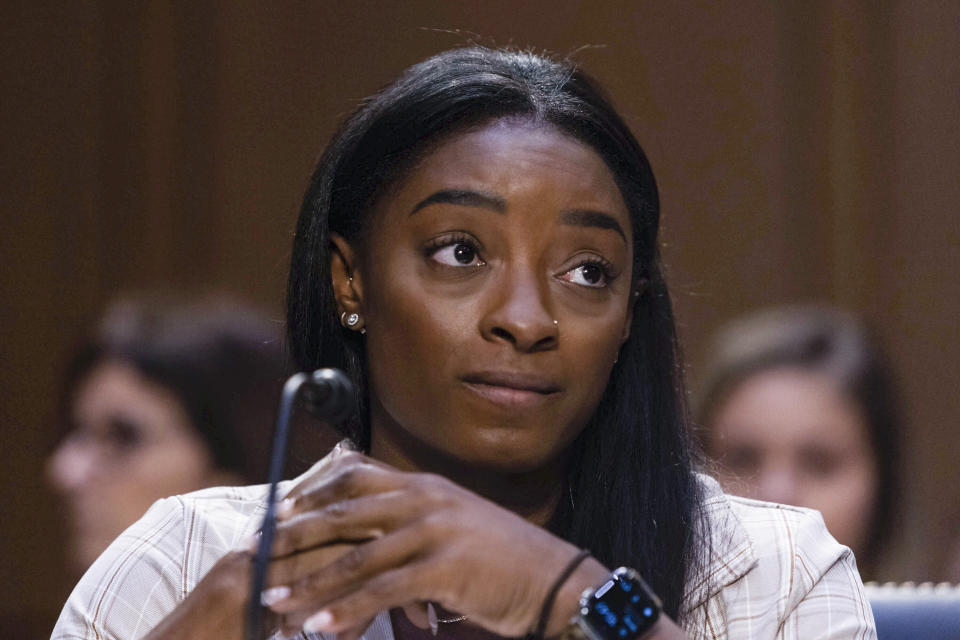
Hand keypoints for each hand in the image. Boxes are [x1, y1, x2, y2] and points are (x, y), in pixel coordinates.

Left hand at [260, 451, 609, 638]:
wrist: (554, 578)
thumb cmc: (501, 558)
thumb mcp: (455, 525)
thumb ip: (414, 524)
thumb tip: (371, 542)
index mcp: (425, 485)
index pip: (355, 476)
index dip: (311, 493)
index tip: (276, 513)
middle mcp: (425, 499)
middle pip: (342, 513)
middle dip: (293, 536)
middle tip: (254, 556)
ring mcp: (435, 530)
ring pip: (355, 558)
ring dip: (308, 583)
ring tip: (272, 601)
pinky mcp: (445, 567)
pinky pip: (382, 592)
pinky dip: (346, 611)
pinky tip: (321, 629)